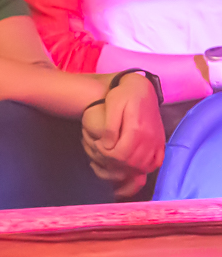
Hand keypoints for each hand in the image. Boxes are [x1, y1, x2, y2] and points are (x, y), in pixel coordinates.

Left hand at [81, 73, 165, 198]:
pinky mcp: (161, 142)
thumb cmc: (122, 95)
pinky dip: (144, 167)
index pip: (120, 155)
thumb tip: (107, 146)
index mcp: (137, 129)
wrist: (141, 88)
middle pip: (131, 163)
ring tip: (114, 158)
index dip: (105, 155)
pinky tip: (132, 162)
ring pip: (143, 166)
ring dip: (128, 168)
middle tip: (103, 154)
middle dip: (114, 163)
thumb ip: (109, 128)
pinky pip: (156, 162)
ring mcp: (157, 141)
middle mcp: (150, 138)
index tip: (97, 146)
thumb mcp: (112, 106)